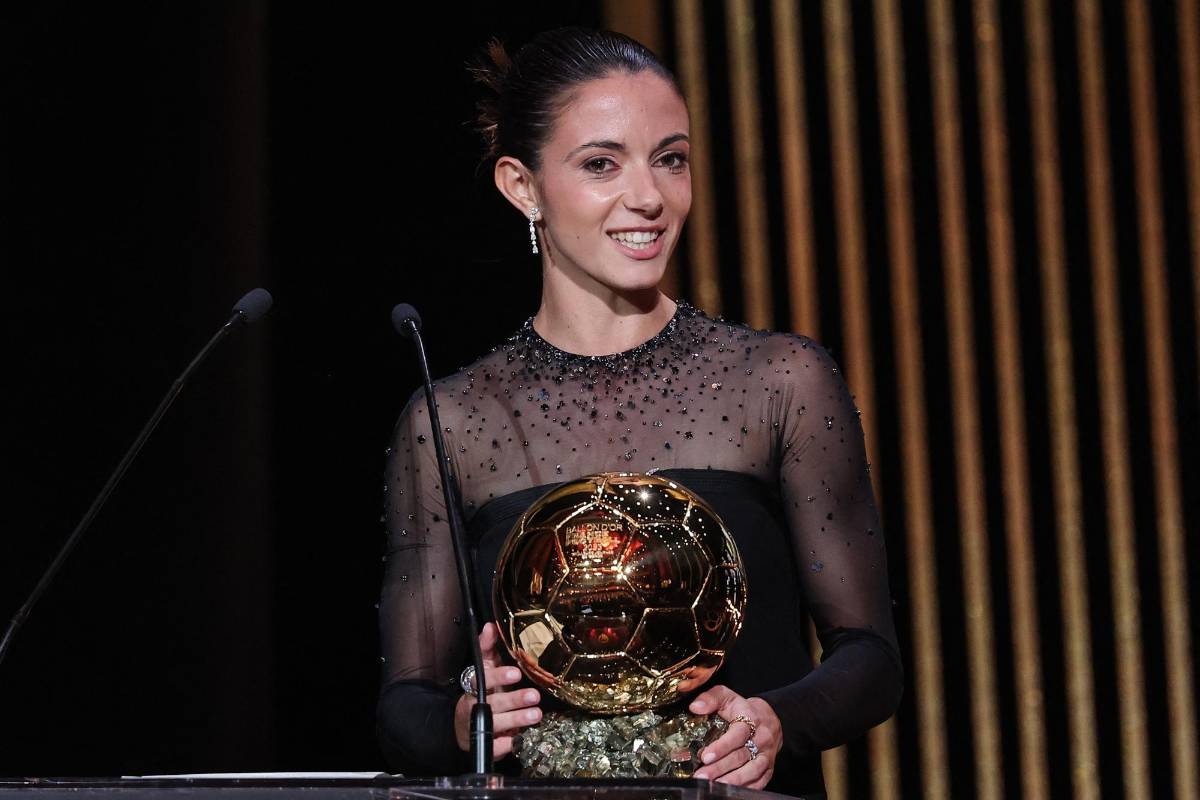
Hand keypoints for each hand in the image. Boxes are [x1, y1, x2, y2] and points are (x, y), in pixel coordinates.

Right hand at [454, 622, 541, 758]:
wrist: (465, 726)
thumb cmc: (483, 691)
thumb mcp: (485, 668)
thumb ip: (487, 648)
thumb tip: (491, 625)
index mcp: (476, 684)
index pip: (485, 678)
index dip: (499, 676)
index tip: (516, 673)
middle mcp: (476, 705)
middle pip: (494, 702)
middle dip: (514, 700)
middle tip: (534, 696)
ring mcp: (481, 726)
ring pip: (497, 723)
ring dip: (517, 719)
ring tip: (536, 715)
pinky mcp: (487, 745)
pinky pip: (496, 746)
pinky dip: (507, 744)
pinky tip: (519, 739)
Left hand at [689, 685, 780, 788]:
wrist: (768, 718)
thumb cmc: (741, 708)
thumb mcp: (726, 696)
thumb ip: (710, 698)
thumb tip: (695, 707)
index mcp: (751, 719)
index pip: (737, 735)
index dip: (721, 747)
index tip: (705, 756)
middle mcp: (761, 738)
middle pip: (741, 756)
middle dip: (720, 768)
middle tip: (701, 776)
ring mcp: (767, 755)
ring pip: (751, 771)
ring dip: (732, 780)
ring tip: (713, 786)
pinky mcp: (769, 768)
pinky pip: (760, 781)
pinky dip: (746, 787)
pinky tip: (730, 791)